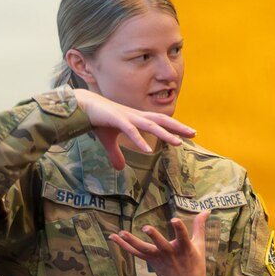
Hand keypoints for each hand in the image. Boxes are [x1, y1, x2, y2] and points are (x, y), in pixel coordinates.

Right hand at [73, 87, 193, 170]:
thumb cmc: (96, 120)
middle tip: (194, 133)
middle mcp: (135, 116)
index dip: (175, 127)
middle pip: (161, 120)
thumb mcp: (108, 140)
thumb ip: (116, 154)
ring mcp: (127, 117)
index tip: (189, 133)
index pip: (160, 122)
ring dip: (164, 134)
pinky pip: (130, 131)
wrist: (80, 106)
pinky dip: (139, 140)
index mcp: (136, 118)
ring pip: (150, 125)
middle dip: (178, 127)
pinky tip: (147, 149)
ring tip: (178, 143)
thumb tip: (120, 169)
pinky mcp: (116, 119)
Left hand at [110, 210, 210, 275]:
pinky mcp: (151, 261)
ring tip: (121, 232)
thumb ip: (200, 226)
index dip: (179, 228)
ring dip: (131, 241)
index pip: (182, 236)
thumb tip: (207, 210)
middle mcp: (170, 253)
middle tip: (146, 227)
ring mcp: (159, 258)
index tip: (174, 220)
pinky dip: (123, 245)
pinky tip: (113, 237)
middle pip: (160, 244)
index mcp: (185, 248)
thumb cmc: (195, 264)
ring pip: (143, 249)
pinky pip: (135, 253)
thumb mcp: (199, 245)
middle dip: (154, 236)